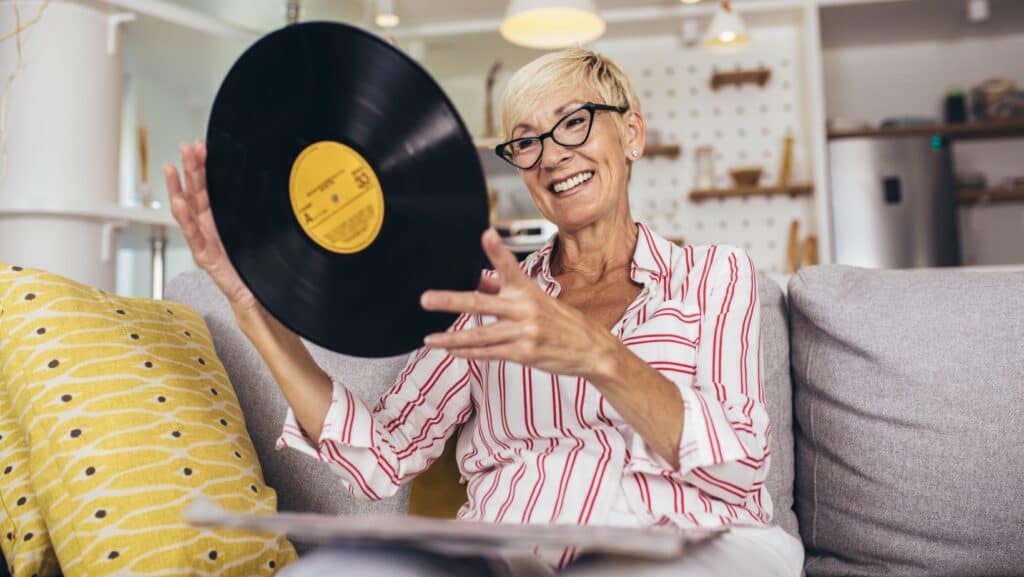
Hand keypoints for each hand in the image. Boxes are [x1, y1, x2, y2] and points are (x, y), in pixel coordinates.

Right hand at [165, 141, 258, 313]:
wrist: (255, 297)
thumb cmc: (253, 266)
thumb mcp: (254, 232)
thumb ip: (254, 211)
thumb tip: (266, 181)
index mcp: (218, 221)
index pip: (207, 189)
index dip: (202, 167)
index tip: (200, 147)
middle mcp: (208, 229)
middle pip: (195, 194)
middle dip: (189, 170)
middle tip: (187, 148)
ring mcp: (204, 242)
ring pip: (187, 211)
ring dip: (178, 188)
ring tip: (172, 168)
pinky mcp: (205, 258)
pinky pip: (193, 236)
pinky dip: (185, 218)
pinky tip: (180, 202)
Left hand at [420, 229, 619, 379]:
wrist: (592, 349)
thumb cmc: (564, 323)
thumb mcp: (539, 300)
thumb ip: (507, 292)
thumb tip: (480, 282)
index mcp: (529, 291)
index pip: (509, 266)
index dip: (497, 250)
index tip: (486, 234)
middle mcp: (525, 309)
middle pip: (481, 303)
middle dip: (451, 301)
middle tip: (426, 298)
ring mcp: (524, 332)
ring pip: (480, 335)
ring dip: (451, 338)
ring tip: (430, 338)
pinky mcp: (524, 353)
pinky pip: (489, 353)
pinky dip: (468, 352)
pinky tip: (452, 351)